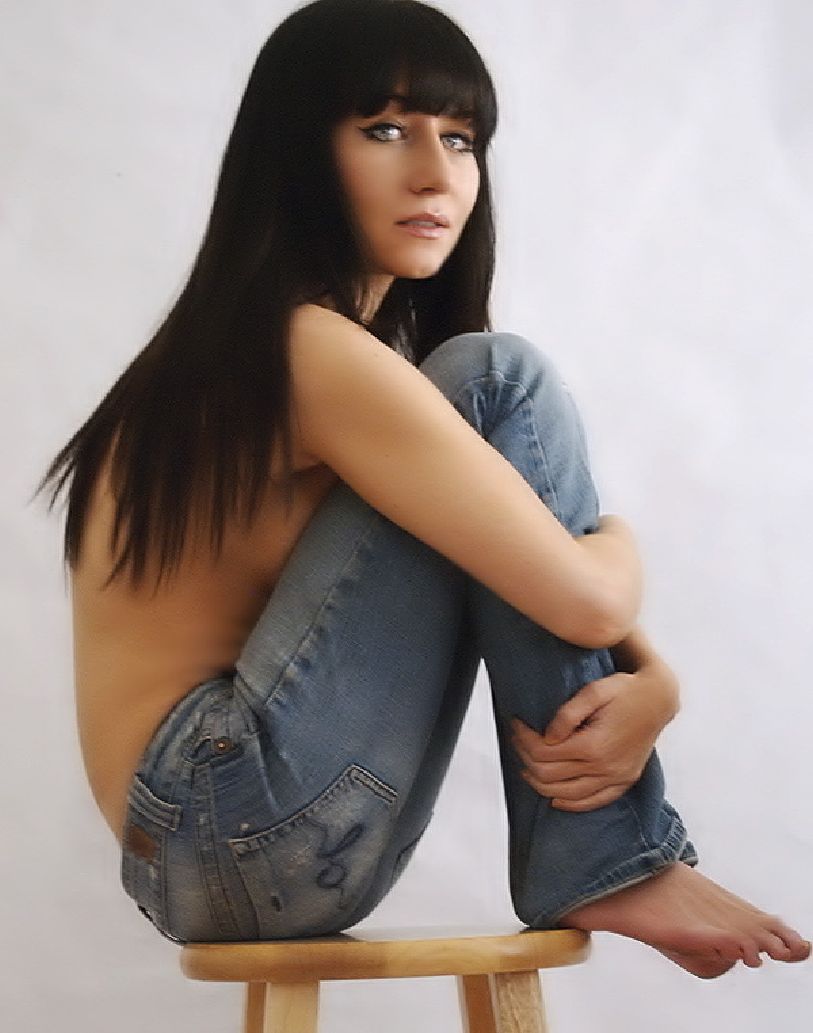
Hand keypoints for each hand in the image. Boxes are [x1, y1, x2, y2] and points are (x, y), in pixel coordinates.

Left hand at [510, 659, 678, 811]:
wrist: (659, 698)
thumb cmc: (625, 690)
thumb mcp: (594, 691)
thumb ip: (567, 714)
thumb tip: (547, 736)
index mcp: (593, 745)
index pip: (543, 753)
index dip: (523, 739)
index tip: (516, 724)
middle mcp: (604, 768)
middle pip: (549, 776)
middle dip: (526, 758)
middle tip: (518, 740)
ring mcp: (616, 778)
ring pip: (566, 795)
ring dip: (540, 783)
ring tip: (527, 766)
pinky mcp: (624, 781)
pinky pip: (593, 802)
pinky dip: (570, 804)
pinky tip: (555, 798)